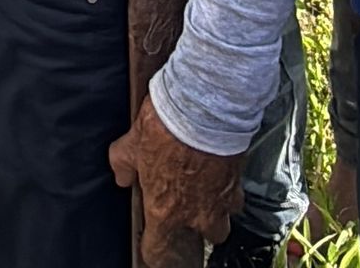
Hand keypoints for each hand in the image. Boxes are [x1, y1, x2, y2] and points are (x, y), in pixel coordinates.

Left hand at [109, 97, 241, 266]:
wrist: (203, 108)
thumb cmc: (166, 126)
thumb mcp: (131, 142)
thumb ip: (122, 164)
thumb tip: (121, 176)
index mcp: (165, 210)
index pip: (158, 249)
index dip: (153, 250)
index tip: (152, 245)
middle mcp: (196, 214)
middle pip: (206, 237)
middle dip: (199, 224)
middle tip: (187, 202)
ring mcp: (221, 201)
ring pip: (224, 219)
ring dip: (216, 208)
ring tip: (205, 186)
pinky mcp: (238, 183)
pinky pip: (236, 195)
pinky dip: (229, 186)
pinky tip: (218, 170)